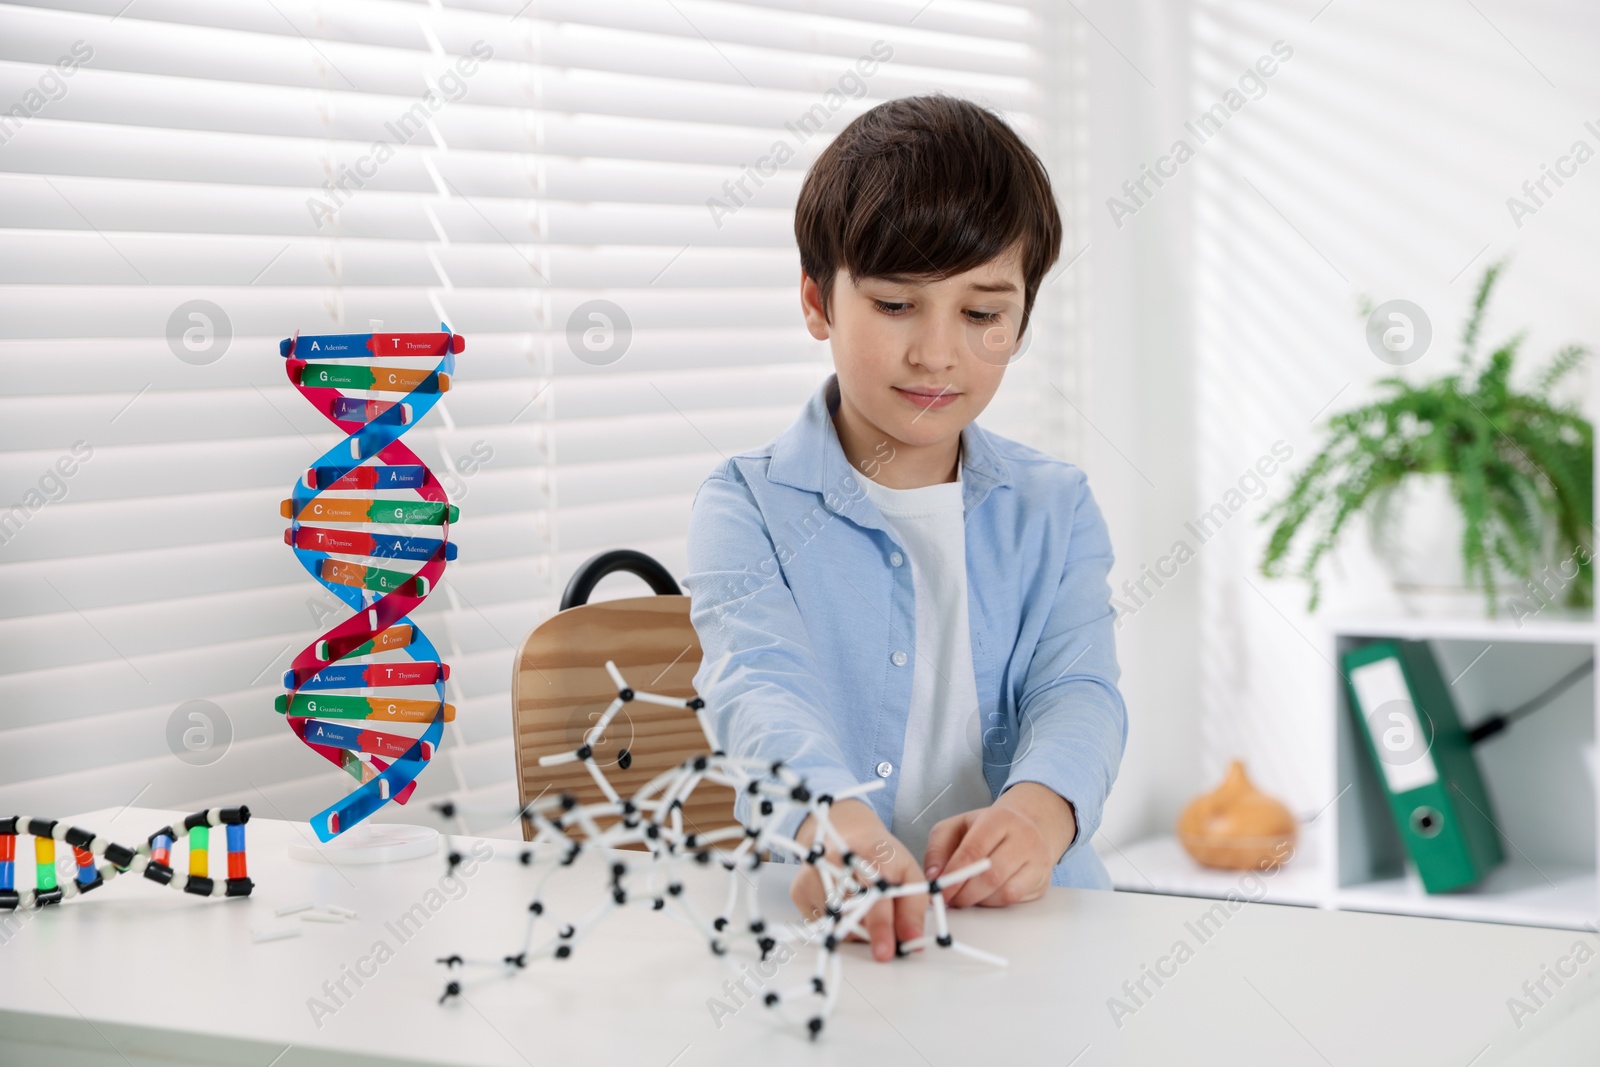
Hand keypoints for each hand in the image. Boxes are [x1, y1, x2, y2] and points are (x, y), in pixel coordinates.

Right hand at [790, 799, 927, 961]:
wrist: (847, 835)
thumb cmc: (881, 859)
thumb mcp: (909, 874)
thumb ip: (914, 908)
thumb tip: (913, 940)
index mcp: (872, 856)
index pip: (875, 897)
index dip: (881, 927)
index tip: (884, 952)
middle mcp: (838, 862)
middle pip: (852, 914)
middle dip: (870, 933)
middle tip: (882, 941)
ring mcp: (814, 876)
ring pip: (837, 925)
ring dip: (855, 929)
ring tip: (863, 908)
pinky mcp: (799, 890)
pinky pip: (822, 925)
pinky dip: (837, 925)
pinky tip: (843, 905)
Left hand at [921, 782, 1076, 908]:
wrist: (1029, 824)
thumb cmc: (988, 827)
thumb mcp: (957, 826)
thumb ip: (938, 848)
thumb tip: (933, 876)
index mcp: (999, 819)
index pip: (975, 850)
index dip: (954, 874)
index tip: (940, 889)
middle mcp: (1024, 838)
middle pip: (992, 875)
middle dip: (965, 893)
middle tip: (950, 898)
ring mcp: (1037, 861)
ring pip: (1006, 892)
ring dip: (979, 901)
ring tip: (965, 896)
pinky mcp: (1042, 881)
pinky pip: (1015, 901)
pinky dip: (994, 904)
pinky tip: (984, 896)